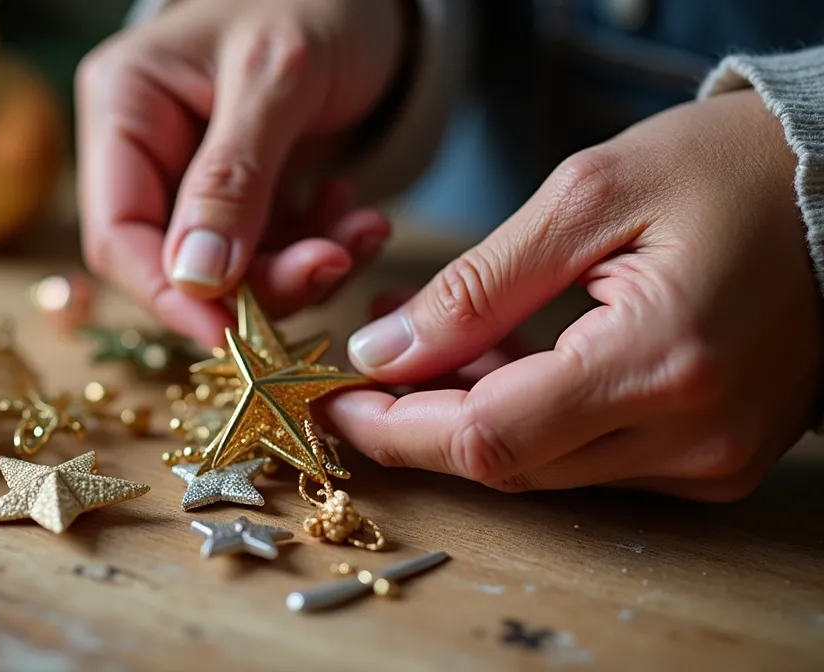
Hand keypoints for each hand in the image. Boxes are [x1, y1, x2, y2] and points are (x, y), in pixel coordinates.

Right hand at [76, 0, 405, 345]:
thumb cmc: (316, 3)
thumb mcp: (276, 77)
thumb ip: (234, 177)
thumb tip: (196, 279)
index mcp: (122, 108)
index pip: (118, 233)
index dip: (169, 296)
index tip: (235, 336)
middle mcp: (144, 148)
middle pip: (174, 262)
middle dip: (255, 283)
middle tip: (332, 265)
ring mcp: (190, 175)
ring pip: (227, 269)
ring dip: (298, 268)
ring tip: (361, 232)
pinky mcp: (239, 194)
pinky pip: (266, 251)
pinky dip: (314, 249)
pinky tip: (355, 217)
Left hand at [326, 89, 820, 501]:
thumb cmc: (724, 171)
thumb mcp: (586, 197)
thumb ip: (477, 286)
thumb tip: (383, 351)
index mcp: (661, 362)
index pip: (489, 437)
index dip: (396, 427)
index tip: (335, 399)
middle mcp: (693, 435)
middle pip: (510, 461)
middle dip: (423, 413)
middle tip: (381, 348)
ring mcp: (710, 458)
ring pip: (545, 465)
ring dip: (473, 409)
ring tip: (438, 333)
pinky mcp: (715, 460)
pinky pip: (591, 458)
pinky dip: (531, 414)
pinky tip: (503, 355)